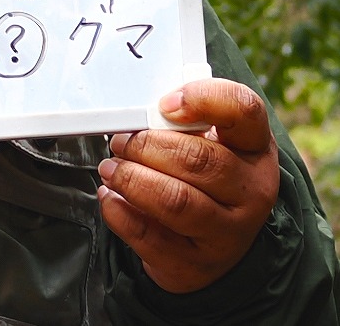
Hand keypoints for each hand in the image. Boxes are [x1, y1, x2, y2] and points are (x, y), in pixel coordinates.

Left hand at [97, 79, 279, 292]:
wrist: (214, 242)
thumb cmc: (205, 175)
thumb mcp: (208, 138)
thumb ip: (183, 117)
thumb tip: (142, 108)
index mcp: (254, 147)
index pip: (243, 110)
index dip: (202, 99)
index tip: (165, 104)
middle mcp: (251, 192)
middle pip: (198, 159)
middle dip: (146, 146)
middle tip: (121, 142)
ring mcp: (227, 234)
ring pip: (175, 200)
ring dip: (131, 178)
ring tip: (111, 169)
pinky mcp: (194, 265)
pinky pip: (148, 237)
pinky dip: (119, 212)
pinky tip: (111, 197)